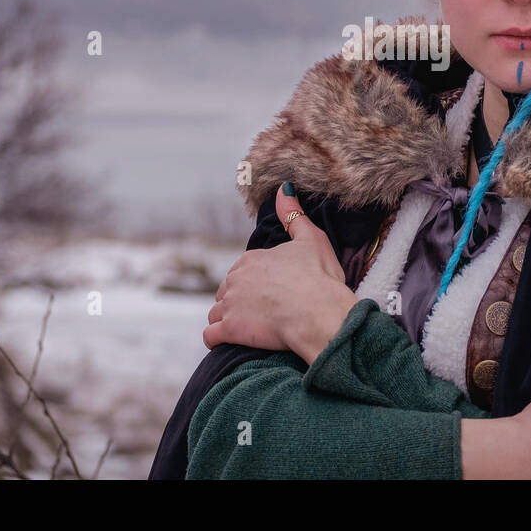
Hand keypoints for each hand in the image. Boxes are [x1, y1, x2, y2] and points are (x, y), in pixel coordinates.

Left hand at [203, 182, 358, 361]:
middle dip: (238, 302)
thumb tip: (283, 188)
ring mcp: (230, 304)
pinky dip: (217, 339)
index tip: (272, 294)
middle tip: (262, 313)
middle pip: (226, 291)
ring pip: (215, 313)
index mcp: (252, 258)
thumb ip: (294, 215)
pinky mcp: (229, 329)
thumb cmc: (320, 278)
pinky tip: (230, 341)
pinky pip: (210, 336)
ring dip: (226, 320)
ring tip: (249, 329)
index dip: (255, 283)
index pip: (242, 271)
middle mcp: (235, 278)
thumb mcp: (312, 239)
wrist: (319, 314)